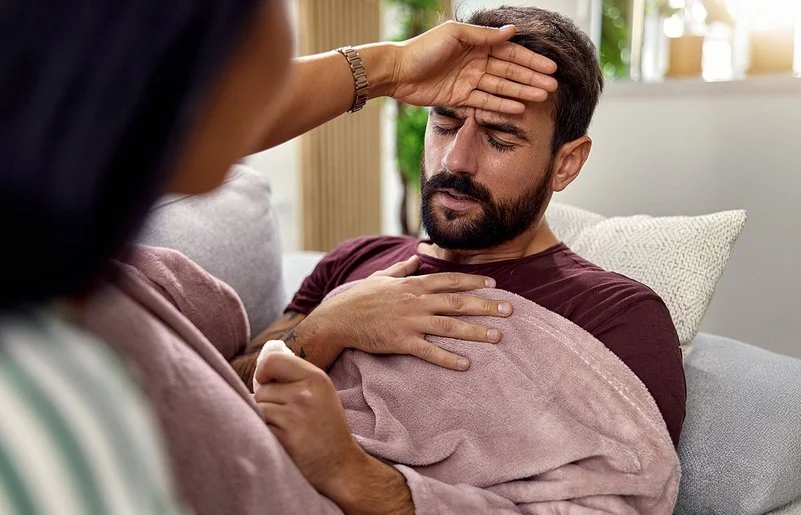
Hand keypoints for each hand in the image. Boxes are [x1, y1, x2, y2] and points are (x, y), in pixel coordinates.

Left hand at [254, 353, 367, 500]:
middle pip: (261, 390)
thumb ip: (296, 378)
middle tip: (286, 418)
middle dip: (266, 403)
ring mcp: (295, 417)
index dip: (262, 371)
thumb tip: (260, 368)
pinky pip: (258, 428)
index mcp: (316, 378)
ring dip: (264, 421)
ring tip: (284, 430)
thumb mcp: (320, 393)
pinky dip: (264, 435)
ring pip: (257, 409)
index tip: (266, 383)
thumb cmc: (326, 428)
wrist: (341, 465)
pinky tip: (280, 441)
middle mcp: (306, 394)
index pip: (272, 361)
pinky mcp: (285, 439)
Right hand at [305, 256, 512, 370]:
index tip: (494, 286)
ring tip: (497, 336)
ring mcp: (410, 322)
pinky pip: (429, 351)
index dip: (474, 283)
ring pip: (449, 326)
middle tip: (509, 309)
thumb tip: (418, 258)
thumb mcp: (381, 277)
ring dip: (475, 331)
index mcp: (413, 285)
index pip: (450, 281)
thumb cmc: (359, 298)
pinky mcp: (401, 342)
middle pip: (457, 302)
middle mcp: (415, 301)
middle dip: (485, 305)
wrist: (337, 319)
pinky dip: (449, 358)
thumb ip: (403, 269)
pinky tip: (466, 364)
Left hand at [390, 21, 557, 113]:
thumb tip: (511, 31)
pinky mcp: (460, 98)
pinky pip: (485, 103)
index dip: (530, 61)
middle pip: (509, 72)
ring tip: (541, 98)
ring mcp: (469, 81)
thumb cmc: (423, 48)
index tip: (550, 69)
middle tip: (552, 88)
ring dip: (521, 93)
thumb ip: (483, 36)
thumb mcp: (454, 35)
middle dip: (531, 79)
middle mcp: (476, 63)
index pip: (510, 53)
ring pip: (501, 88)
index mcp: (476, 45)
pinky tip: (518, 109)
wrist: (397, 71)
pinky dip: (501, 106)